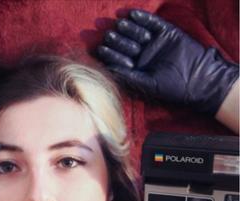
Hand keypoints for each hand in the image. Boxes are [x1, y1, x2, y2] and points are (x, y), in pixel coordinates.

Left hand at [98, 9, 238, 113]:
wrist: (199, 79)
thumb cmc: (172, 88)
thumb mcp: (148, 84)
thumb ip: (129, 77)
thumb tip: (110, 71)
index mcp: (136, 69)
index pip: (119, 59)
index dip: (110, 55)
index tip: (100, 49)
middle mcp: (142, 55)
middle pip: (126, 45)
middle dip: (117, 40)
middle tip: (108, 35)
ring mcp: (154, 43)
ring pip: (137, 33)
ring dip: (128, 28)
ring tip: (119, 25)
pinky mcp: (166, 32)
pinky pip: (152, 23)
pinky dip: (143, 18)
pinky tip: (132, 15)